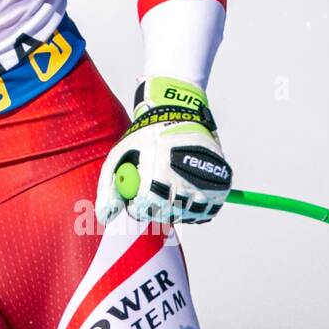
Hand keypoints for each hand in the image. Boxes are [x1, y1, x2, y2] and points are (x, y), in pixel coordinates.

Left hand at [95, 77, 230, 227]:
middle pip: (168, 214)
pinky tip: (187, 188)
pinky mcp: (223, 183)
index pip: (146, 209)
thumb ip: (109, 187)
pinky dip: (197, 206)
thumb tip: (105, 217)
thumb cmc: (145, 135)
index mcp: (157, 172)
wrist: (180, 111)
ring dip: (179, 208)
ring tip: (172, 185)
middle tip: (155, 192)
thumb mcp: (120, 154)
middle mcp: (184, 178)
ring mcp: (207, 182)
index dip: (139, 207)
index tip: (137, 198)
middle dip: (158, 208)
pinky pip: (208, 210)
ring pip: (189, 214)